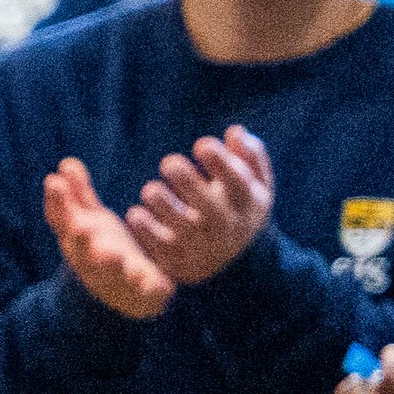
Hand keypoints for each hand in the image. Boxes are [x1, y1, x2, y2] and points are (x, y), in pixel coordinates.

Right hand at [43, 158, 172, 320]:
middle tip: (81, 226)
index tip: (54, 182)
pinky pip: (148, 292)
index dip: (56, 203)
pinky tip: (161, 286)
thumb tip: (66, 163)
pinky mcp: (143, 292)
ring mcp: (115, 277)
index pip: (61, 219)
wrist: (123, 295)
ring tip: (114, 255)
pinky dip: (152, 290)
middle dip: (80, 238)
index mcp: (76, 240)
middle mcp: (91, 259)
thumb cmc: (105, 249)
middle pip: (80, 249)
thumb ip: (78, 195)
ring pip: (109, 271)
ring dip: (110, 264)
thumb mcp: (90, 221)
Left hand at [122, 127, 274, 291]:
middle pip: (208, 205)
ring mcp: (200, 242)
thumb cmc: (240, 207)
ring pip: (181, 225)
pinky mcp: (178, 258)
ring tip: (151, 190)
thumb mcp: (257, 184)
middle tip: (170, 163)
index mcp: (245, 200)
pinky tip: (136, 214)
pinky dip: (146, 231)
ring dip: (163, 205)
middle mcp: (224, 223)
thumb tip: (235, 132)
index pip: (238, 181)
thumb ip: (250, 156)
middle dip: (187, 181)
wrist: (235, 262)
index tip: (202, 144)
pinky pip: (159, 246)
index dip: (221, 162)